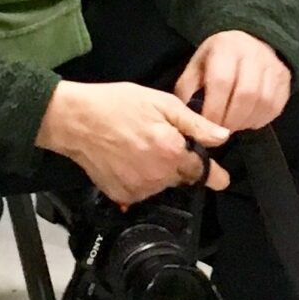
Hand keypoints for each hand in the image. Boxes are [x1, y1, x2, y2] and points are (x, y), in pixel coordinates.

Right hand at [37, 81, 232, 206]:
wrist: (75, 120)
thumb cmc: (118, 105)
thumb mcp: (162, 104)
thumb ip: (195, 124)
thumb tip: (223, 138)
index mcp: (172, 153)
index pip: (203, 171)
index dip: (213, 172)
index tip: (222, 179)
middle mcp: (158, 176)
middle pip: (182, 177)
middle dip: (179, 163)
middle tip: (160, 141)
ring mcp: (138, 189)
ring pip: (162, 184)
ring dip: (160, 171)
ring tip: (141, 147)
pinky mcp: (121, 195)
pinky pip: (141, 191)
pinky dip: (140, 179)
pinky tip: (129, 160)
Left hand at [175, 30, 293, 131]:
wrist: (250, 40)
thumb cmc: (218, 58)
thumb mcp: (197, 65)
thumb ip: (188, 89)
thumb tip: (187, 116)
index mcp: (226, 48)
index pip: (222, 82)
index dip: (214, 108)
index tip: (207, 125)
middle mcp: (253, 54)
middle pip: (246, 94)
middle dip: (231, 119)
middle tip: (221, 130)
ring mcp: (273, 66)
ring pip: (263, 102)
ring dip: (246, 121)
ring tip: (234, 126)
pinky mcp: (285, 78)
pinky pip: (275, 106)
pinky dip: (261, 119)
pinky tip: (248, 120)